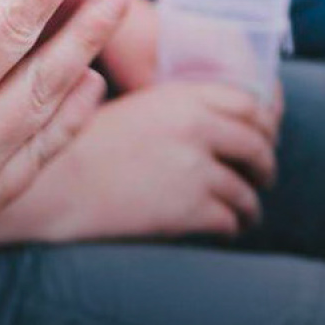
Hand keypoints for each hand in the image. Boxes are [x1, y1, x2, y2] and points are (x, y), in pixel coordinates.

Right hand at [0, 80, 281, 243]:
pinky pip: (230, 219)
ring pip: (247, 191)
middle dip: (265, 164)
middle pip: (257, 146)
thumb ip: (177, 108)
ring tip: (246, 211)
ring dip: (251, 204)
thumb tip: (213, 120)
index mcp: (180, 97)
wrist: (58, 184)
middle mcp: (195, 128)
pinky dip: (233, 225)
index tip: (263, 133)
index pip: (248, 102)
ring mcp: (195, 170)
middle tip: (262, 175)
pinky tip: (226, 228)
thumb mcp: (135, 108)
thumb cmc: (82, 143)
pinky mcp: (190, 209)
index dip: (264, 120)